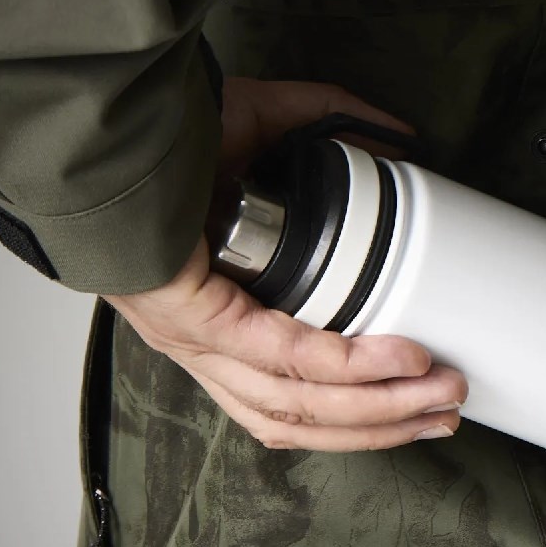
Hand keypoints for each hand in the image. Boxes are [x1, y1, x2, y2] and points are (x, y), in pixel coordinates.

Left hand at [103, 79, 466, 451]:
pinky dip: (349, 363)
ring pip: (300, 408)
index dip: (362, 415)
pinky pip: (285, 355)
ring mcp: (199, 344)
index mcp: (222, 328)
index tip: (421, 404)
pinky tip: (401, 358)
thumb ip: (333, 128)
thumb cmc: (167, 143)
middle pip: (306, 419)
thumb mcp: (267, 134)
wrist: (97, 123)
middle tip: (448, 409)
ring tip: (440, 396)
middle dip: (387, 423)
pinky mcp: (196, 320)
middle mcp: (210, 352)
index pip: (295, 402)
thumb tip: (399, 137)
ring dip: (380, 410)